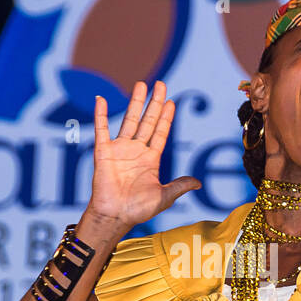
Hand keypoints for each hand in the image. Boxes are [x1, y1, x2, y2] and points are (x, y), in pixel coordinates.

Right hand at [87, 80, 199, 227]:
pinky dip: (101, 114)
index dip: (166, 118)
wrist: (115, 216)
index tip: (172, 102)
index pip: (160, 132)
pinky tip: (101, 100)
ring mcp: (120, 149)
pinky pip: (101, 129)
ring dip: (135, 102)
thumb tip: (199, 183)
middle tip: (161, 84)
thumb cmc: (137, 210)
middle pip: (148, 121)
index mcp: (150, 159)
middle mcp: (136, 150)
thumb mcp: (164, 197)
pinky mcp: (104, 152)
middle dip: (155, 103)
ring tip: (141, 85)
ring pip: (129, 120)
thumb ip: (180, 186)